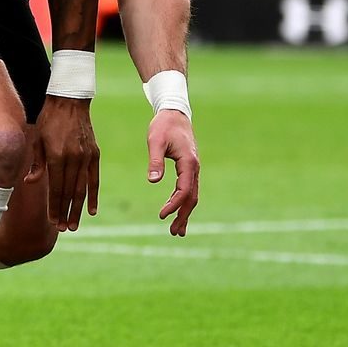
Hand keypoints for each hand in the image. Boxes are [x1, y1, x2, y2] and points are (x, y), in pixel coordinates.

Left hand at [33, 95, 97, 230]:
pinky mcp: (95, 154)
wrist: (69, 101)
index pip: (56, 188)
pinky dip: (93, 195)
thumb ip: (35, 163)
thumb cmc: (48, 120)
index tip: (53, 222)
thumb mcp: (36, 139)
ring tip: (75, 225)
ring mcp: (86, 157)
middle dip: (66, 212)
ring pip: (82, 189)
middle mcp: (72, 158)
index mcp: (56, 155)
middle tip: (64, 229)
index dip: (55, 206)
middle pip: (69, 192)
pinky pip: (95, 179)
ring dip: (79, 209)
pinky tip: (92, 210)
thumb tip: (30, 183)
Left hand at [147, 109, 200, 235]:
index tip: (162, 216)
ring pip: (192, 195)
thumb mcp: (155, 141)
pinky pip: (188, 189)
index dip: (174, 205)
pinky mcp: (189, 168)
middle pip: (191, 198)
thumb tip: (153, 181)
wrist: (174, 113)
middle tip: (174, 233)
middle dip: (183, 216)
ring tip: (176, 230)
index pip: (184, 190)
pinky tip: (175, 210)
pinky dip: (183, 202)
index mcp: (188, 163)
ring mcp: (193, 169)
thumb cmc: (163, 126)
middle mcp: (194, 168)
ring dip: (185, 212)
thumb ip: (155, 161)